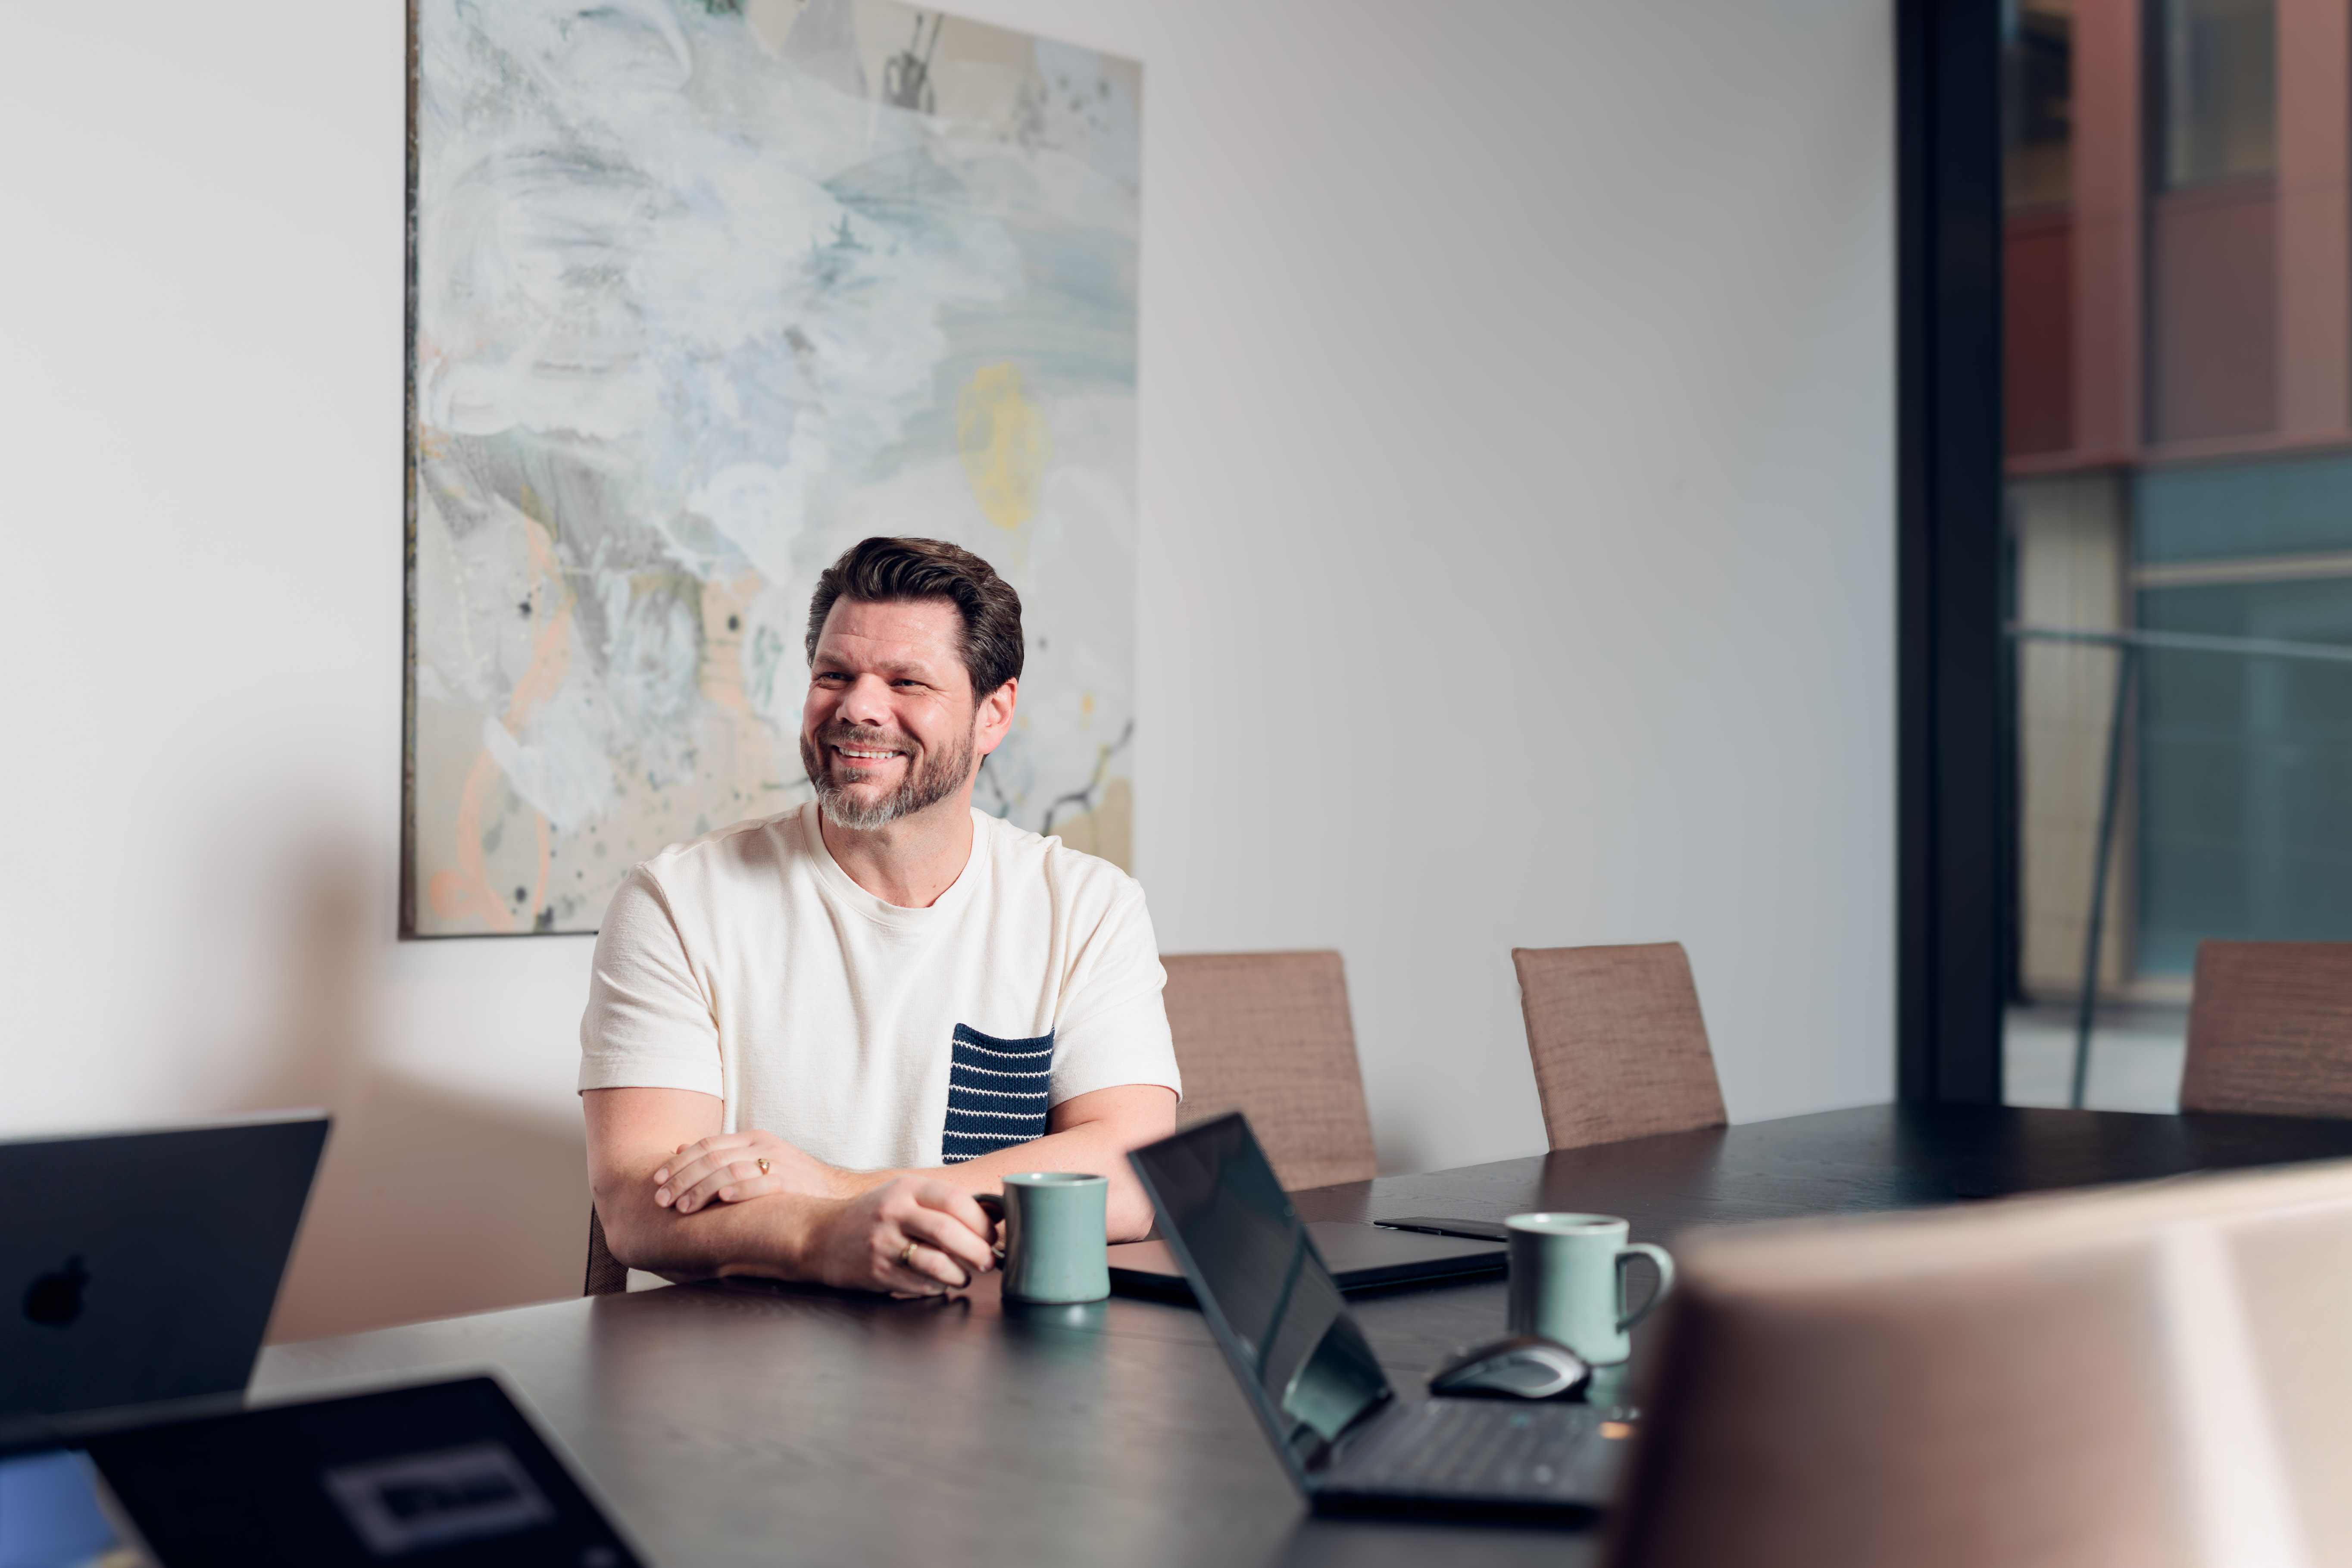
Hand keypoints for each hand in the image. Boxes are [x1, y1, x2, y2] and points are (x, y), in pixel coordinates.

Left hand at [655, 1130, 849, 1212]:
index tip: (655, 1182)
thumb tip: (679, 1148)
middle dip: (682, 1179)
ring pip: (731, 1170)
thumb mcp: (754, 1162)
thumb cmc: (790, 1182)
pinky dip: (742, 1189)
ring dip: (703, 1189)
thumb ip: (721, 1156)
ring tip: (682, 1208)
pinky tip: (723, 1199)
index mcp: (751, 1139)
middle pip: (712, 1157)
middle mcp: (763, 1146)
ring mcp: (779, 1162)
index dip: (678, 1163)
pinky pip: (764, 1183)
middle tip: (661, 1200)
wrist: (837, 1193)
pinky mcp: (793, 1182)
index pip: (706, 1145)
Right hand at [801, 1177, 997, 1295]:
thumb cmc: (873, 1215)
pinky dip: (938, 1287)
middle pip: (948, 1232)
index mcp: (907, 1188)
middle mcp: (894, 1212)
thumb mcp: (904, 1195)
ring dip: (960, 1274)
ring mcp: (883, 1244)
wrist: (820, 1236)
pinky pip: (920, 1285)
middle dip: (977, 1251)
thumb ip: (943, 1202)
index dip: (981, 1222)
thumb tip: (995, 1216)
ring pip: (936, 1263)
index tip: (992, 1236)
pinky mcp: (877, 1272)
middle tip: (988, 1262)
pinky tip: (940, 1284)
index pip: (955, 1200)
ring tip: (963, 1276)